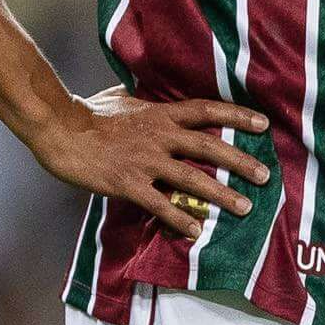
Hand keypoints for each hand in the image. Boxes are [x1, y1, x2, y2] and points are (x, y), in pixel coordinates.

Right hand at [30, 88, 270, 240]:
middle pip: (210, 147)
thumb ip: (140, 99)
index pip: (207, 110)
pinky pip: (160, 204)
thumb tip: (143, 92)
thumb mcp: (120, 98)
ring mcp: (145, 161)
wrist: (60, 130)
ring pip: (192, 179)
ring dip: (221, 195)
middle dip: (241, 161)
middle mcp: (159, 135)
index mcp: (160, 113)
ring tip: (245, 207)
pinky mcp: (128, 183)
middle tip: (264, 176)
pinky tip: (196, 232)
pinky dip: (180, 219)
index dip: (237, 115)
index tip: (263, 124)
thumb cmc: (88, 113)